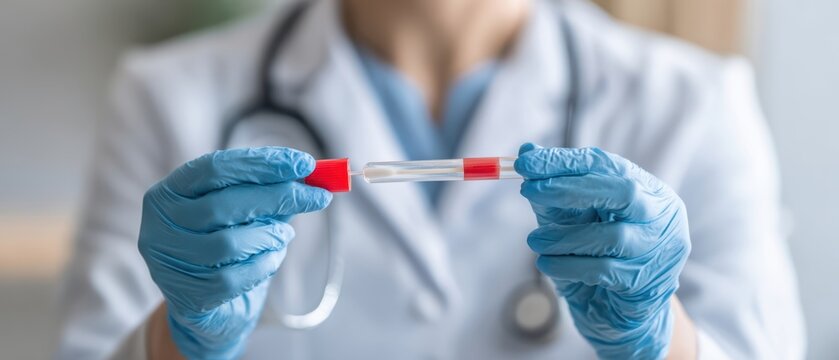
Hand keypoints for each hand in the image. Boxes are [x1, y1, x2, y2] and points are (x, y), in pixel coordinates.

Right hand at [138, 147, 331, 358]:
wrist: (210, 304)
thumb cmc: (229, 244)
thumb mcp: (245, 210)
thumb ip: (272, 190)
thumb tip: (312, 175)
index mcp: (169, 192)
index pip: (215, 168)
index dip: (262, 164)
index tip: (304, 164)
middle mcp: (159, 225)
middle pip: (224, 204)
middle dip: (278, 196)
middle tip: (317, 196)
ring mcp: (168, 263)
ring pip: (230, 244)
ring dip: (270, 237)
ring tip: (284, 236)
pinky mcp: (187, 296)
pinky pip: (235, 277)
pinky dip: (264, 265)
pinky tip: (272, 259)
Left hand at [515, 143, 690, 358]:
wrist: (621, 315)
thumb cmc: (598, 257)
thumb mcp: (574, 219)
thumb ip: (555, 190)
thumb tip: (527, 153)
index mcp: (646, 190)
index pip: (606, 165)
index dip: (564, 161)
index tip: (525, 162)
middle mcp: (661, 216)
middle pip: (623, 192)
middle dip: (570, 189)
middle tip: (528, 191)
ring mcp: (660, 251)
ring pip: (611, 237)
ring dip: (562, 236)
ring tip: (534, 240)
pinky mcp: (647, 284)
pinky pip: (603, 271)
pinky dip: (567, 265)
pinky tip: (546, 265)